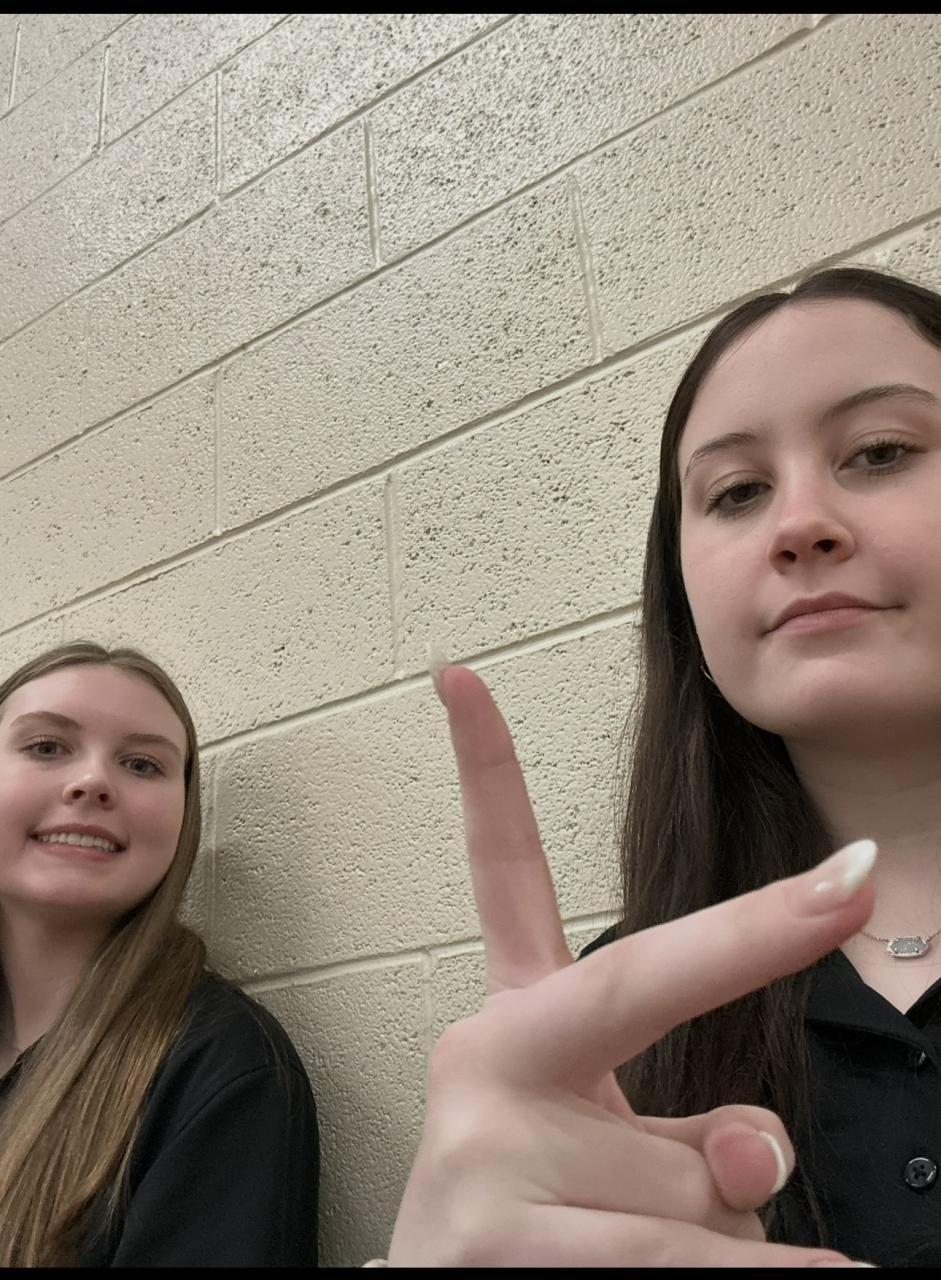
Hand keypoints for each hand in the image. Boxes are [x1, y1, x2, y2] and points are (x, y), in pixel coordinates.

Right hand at [387, 664, 876, 1266]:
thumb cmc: (540, 1228)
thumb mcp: (622, 1159)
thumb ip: (695, 1134)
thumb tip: (759, 1148)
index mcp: (514, 1028)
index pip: (499, 878)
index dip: (482, 774)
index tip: (462, 677)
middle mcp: (483, 1065)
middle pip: (631, 980)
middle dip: (749, 934)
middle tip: (852, 880)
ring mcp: (479, 1155)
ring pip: (691, 1177)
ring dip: (725, 1235)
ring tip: (650, 1259)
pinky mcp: (494, 1247)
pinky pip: (682, 1258)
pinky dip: (756, 1279)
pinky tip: (795, 1279)